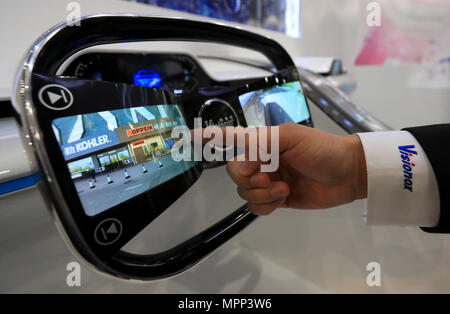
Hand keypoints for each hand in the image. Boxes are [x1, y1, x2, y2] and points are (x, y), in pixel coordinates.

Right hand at [223, 123, 366, 214]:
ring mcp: (268, 181)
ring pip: (244, 192)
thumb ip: (261, 145)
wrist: (347, 174)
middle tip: (268, 177)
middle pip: (234, 172)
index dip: (209, 137)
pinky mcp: (276, 199)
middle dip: (247, 178)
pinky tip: (282, 198)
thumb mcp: (291, 137)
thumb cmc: (322, 149)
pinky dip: (265, 205)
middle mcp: (261, 161)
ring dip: (261, 193)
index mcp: (262, 142)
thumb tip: (240, 166)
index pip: (230, 138)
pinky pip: (256, 207)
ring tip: (283, 189)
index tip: (187, 138)